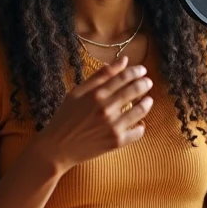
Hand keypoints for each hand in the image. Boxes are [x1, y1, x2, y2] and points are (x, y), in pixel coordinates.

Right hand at [34, 57, 153, 171]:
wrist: (57, 147)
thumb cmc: (66, 116)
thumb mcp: (78, 91)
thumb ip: (101, 76)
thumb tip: (123, 60)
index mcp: (96, 94)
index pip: (123, 77)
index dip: (136, 71)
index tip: (142, 70)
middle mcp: (106, 108)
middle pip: (134, 91)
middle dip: (144, 84)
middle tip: (148, 82)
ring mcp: (112, 126)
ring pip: (140, 110)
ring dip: (147, 103)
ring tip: (148, 100)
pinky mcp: (116, 142)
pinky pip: (137, 132)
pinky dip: (141, 127)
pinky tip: (140, 123)